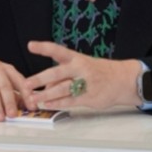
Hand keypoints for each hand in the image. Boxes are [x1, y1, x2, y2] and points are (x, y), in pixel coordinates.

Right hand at [0, 59, 32, 120]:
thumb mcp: (2, 95)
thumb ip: (15, 99)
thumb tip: (30, 107)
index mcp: (5, 68)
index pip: (18, 79)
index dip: (26, 94)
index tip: (32, 106)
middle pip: (4, 84)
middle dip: (9, 101)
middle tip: (12, 114)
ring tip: (0, 116)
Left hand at [24, 41, 139, 109]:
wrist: (124, 80)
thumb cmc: (97, 72)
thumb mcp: (81, 66)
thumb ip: (63, 74)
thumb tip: (45, 86)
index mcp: (76, 58)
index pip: (57, 50)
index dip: (43, 48)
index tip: (30, 45)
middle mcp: (79, 69)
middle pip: (57, 73)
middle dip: (40, 79)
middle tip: (26, 84)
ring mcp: (85, 83)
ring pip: (62, 89)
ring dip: (46, 95)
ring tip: (33, 99)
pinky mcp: (89, 97)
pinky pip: (70, 101)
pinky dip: (58, 104)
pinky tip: (48, 105)